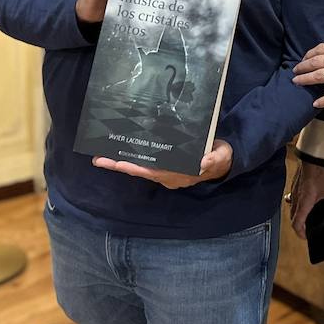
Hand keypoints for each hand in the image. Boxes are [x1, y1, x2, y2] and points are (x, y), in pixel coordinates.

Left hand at [91, 140, 231, 188]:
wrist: (224, 160)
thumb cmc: (221, 158)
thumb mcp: (220, 158)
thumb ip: (212, 160)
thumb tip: (201, 162)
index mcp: (176, 174)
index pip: (150, 171)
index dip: (133, 167)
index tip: (117, 163)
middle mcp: (167, 174)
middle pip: (139, 170)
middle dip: (119, 165)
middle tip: (98, 159)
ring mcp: (166, 170)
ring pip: (141, 166)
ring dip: (123, 160)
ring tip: (104, 153)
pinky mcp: (167, 163)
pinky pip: (147, 161)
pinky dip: (134, 156)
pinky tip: (125, 148)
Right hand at [289, 162, 323, 239]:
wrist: (315, 156)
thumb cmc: (322, 172)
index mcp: (304, 203)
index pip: (296, 224)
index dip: (301, 233)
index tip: (306, 236)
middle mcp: (296, 198)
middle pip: (293, 217)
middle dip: (299, 225)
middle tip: (307, 228)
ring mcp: (294, 190)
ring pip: (293, 208)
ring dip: (298, 214)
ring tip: (307, 216)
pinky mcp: (295, 184)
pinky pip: (294, 198)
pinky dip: (298, 204)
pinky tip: (307, 201)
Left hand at [291, 38, 323, 107]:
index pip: (321, 48)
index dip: (310, 54)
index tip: (305, 58)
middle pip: (315, 61)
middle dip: (303, 66)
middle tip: (295, 70)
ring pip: (319, 75)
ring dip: (305, 79)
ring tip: (297, 82)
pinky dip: (323, 100)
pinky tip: (316, 103)